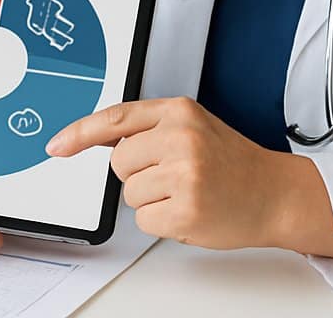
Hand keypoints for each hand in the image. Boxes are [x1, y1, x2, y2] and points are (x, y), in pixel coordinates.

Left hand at [0, 97, 332, 256]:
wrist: (275, 193)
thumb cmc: (232, 161)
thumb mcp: (191, 126)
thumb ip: (147, 127)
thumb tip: (94, 135)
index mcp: (178, 112)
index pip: (115, 119)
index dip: (80, 133)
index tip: (56, 145)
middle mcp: (180, 138)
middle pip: (118, 163)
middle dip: (137, 173)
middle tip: (172, 175)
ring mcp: (184, 175)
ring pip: (129, 193)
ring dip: (151, 199)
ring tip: (185, 191)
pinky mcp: (187, 210)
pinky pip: (144, 219)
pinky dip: (160, 221)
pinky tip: (188, 210)